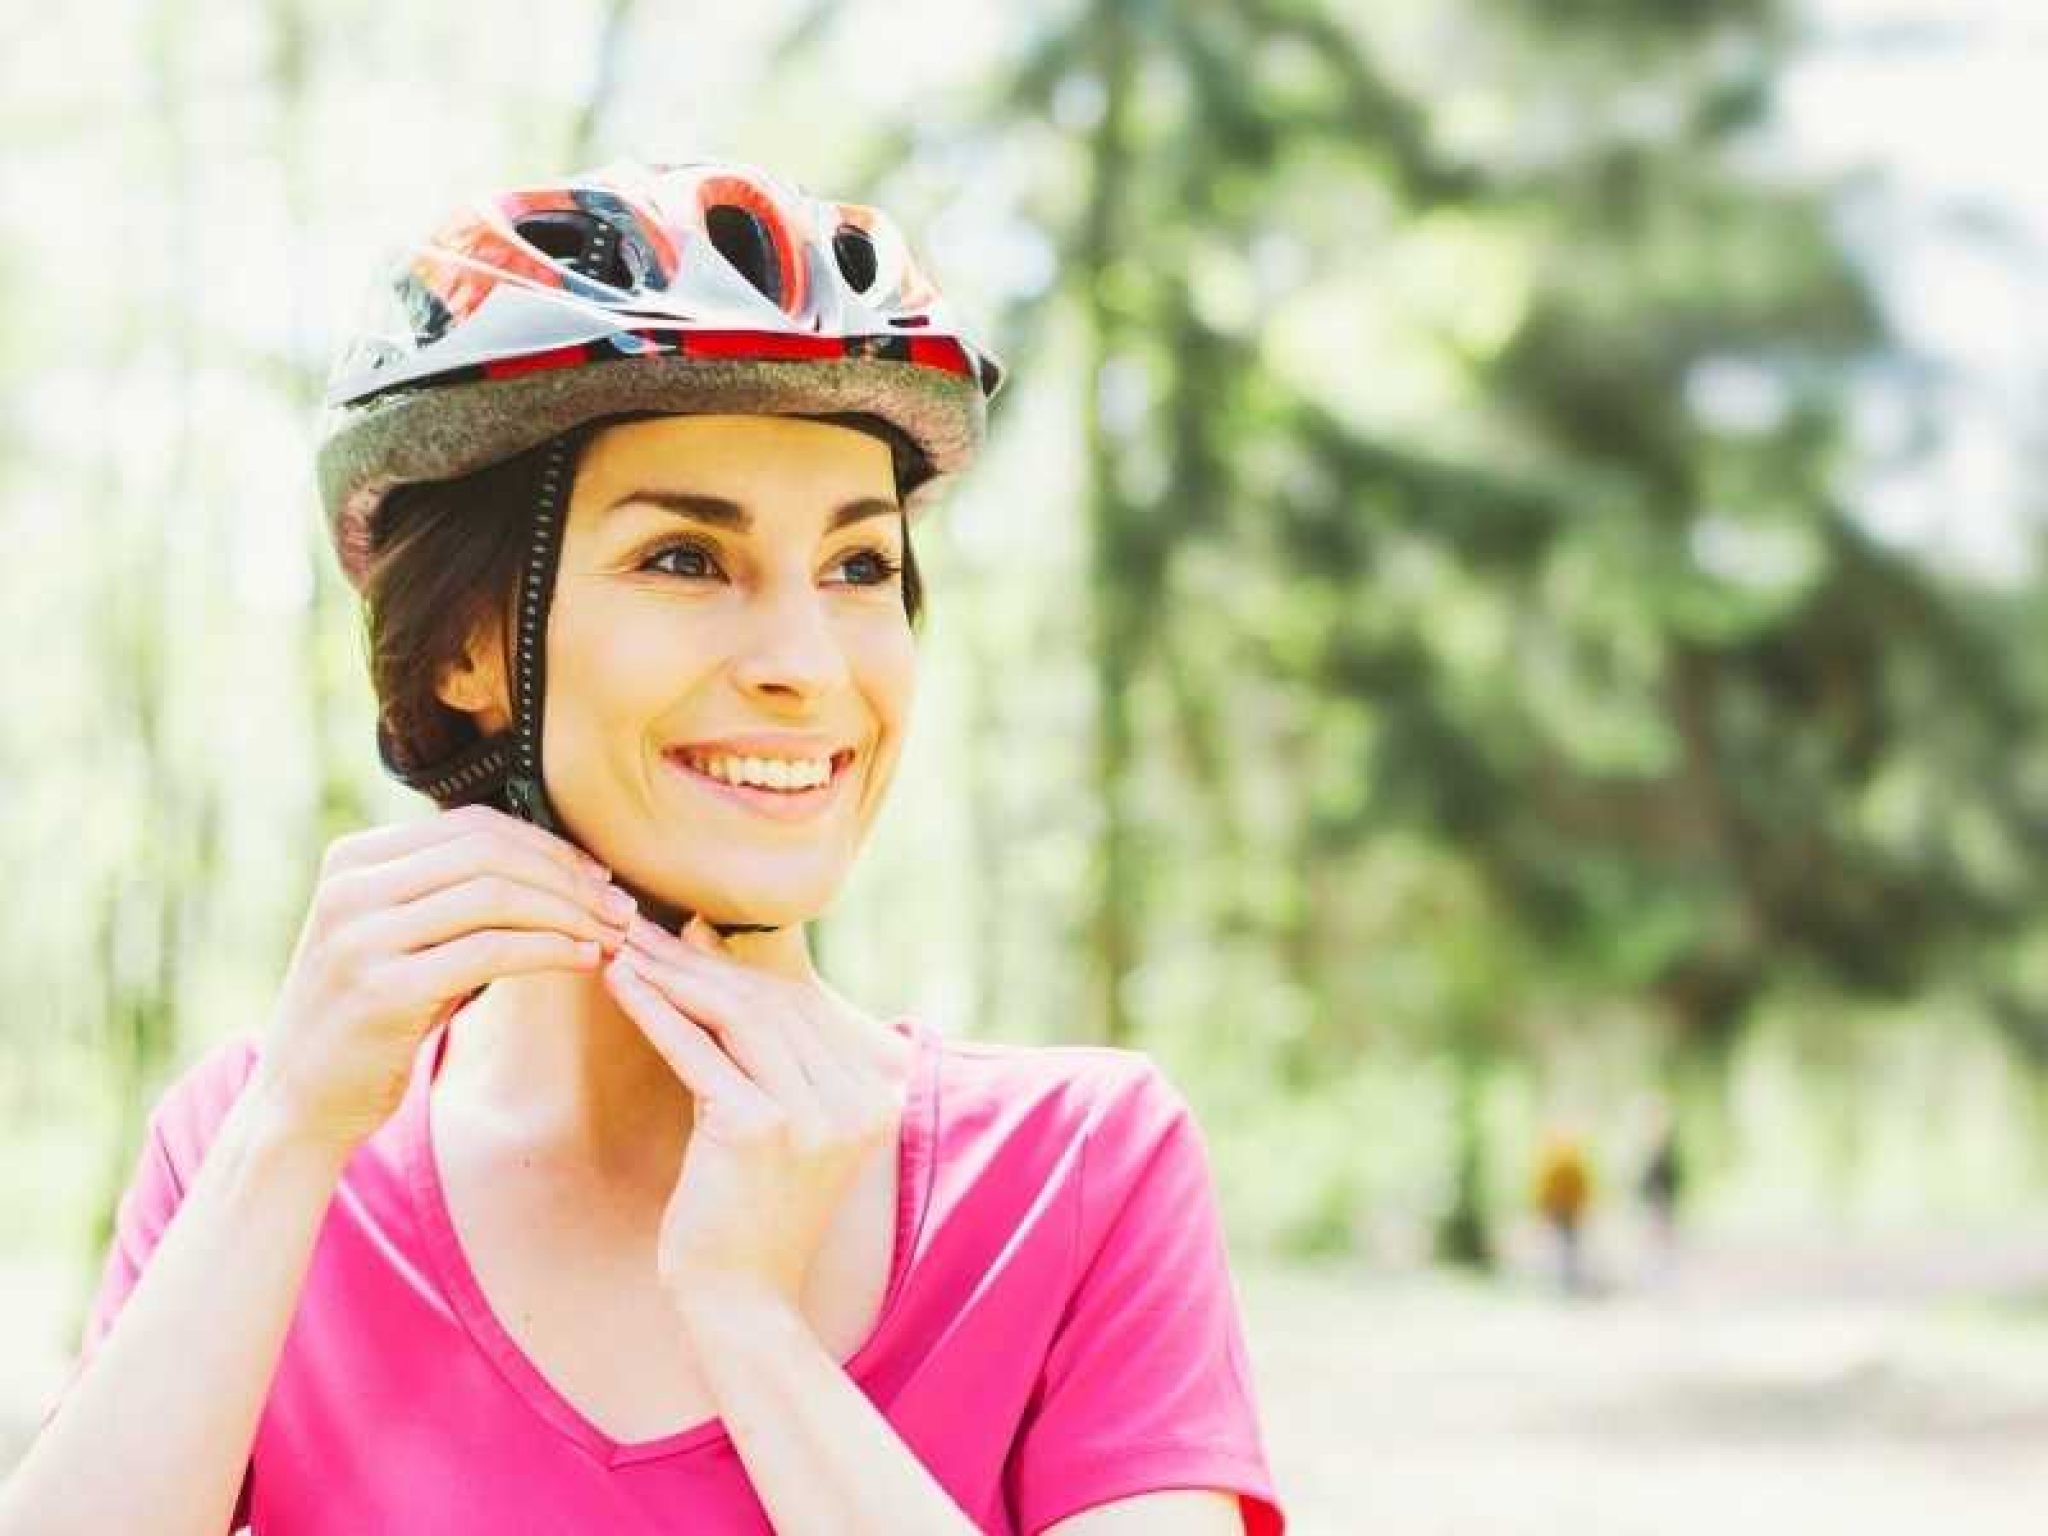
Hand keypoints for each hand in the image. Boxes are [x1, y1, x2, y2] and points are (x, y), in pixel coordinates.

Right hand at [252, 804, 634, 1157]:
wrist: (299, 1103)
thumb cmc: (372, 1019)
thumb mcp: (401, 938)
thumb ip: (452, 895)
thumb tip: (558, 862)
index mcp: (353, 859)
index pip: (474, 826)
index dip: (548, 846)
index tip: (599, 877)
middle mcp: (350, 887)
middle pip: (490, 852)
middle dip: (567, 877)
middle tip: (620, 907)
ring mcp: (360, 936)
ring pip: (494, 895)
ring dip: (569, 913)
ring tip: (612, 934)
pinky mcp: (382, 990)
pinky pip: (489, 951)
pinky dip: (549, 950)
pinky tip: (585, 960)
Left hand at [601, 913, 908, 1318]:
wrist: (744, 1303)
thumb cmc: (751, 1212)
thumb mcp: (781, 1122)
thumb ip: (764, 1047)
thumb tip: (708, 943)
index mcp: (877, 1095)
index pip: (799, 1006)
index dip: (736, 965)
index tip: (682, 932)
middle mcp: (858, 1099)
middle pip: (769, 1004)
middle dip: (699, 962)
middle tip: (640, 928)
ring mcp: (815, 1114)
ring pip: (737, 1016)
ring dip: (674, 975)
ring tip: (624, 947)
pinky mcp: (761, 1129)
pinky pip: (700, 1052)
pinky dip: (657, 1012)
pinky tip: (622, 984)